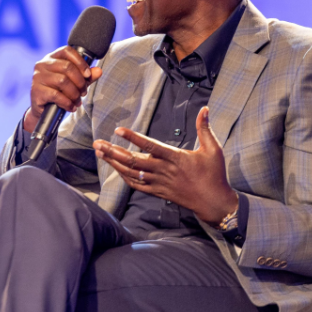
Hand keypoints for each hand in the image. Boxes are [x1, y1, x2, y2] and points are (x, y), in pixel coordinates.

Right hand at [23, 46, 102, 131]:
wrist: (43, 110)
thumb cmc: (59, 92)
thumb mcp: (74, 83)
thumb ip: (86, 76)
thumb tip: (98, 71)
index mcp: (52, 58)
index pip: (67, 51)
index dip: (80, 62)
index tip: (87, 75)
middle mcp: (42, 64)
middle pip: (67, 66)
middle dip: (80, 81)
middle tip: (83, 92)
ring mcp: (37, 77)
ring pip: (62, 81)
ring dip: (74, 93)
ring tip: (77, 100)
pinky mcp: (36, 91)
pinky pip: (56, 95)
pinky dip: (67, 102)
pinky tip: (71, 107)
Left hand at [93, 106, 237, 225]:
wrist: (214, 203)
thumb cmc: (214, 174)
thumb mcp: (213, 149)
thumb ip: (204, 128)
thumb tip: (204, 108)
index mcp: (175, 157)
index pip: (150, 145)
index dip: (133, 138)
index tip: (118, 130)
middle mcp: (164, 170)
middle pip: (133, 160)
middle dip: (113, 151)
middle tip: (97, 143)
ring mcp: (159, 183)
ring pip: (131, 173)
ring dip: (114, 163)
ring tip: (100, 153)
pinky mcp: (158, 192)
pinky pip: (137, 185)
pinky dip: (124, 176)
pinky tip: (115, 168)